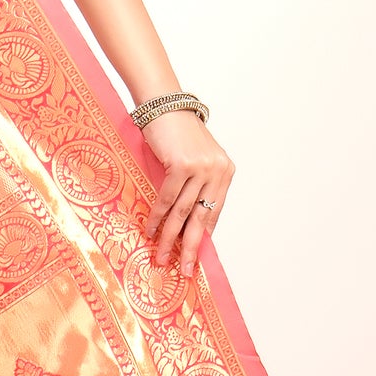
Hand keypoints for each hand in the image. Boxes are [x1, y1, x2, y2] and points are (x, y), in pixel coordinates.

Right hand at [140, 109, 234, 281]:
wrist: (164, 105)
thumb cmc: (175, 134)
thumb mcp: (193, 160)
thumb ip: (195, 187)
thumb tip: (185, 224)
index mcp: (225, 172)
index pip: (214, 213)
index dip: (202, 238)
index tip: (194, 259)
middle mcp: (218, 171)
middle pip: (202, 218)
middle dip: (191, 247)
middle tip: (184, 269)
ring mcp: (202, 168)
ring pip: (183, 212)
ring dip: (169, 237)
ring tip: (160, 255)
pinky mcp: (182, 165)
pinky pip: (168, 199)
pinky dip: (157, 217)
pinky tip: (150, 229)